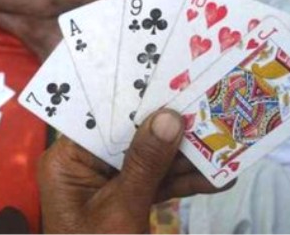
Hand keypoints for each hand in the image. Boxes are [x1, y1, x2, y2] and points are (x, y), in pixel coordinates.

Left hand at [39, 110, 225, 233]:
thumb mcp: (120, 210)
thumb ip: (144, 165)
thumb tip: (168, 118)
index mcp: (67, 161)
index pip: (99, 118)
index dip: (133, 98)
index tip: (165, 79)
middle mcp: (86, 166)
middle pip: (129, 135)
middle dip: (167, 125)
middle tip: (203, 103)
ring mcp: (110, 183)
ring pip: (150, 159)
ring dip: (185, 155)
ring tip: (223, 136)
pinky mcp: (129, 200)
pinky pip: (158, 183)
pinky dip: (185, 182)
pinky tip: (219, 177)